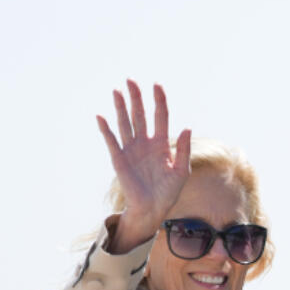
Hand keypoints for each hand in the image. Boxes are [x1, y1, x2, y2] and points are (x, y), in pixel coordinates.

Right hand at [95, 80, 191, 252]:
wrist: (153, 209)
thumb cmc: (169, 192)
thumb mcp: (181, 171)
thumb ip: (185, 150)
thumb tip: (188, 127)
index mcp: (162, 144)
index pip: (160, 116)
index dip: (159, 101)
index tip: (157, 85)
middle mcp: (145, 143)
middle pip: (140, 115)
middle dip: (136, 98)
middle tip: (131, 81)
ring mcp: (131, 149)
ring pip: (125, 123)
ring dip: (121, 107)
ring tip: (117, 91)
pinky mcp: (119, 159)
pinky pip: (112, 141)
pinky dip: (106, 129)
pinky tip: (101, 117)